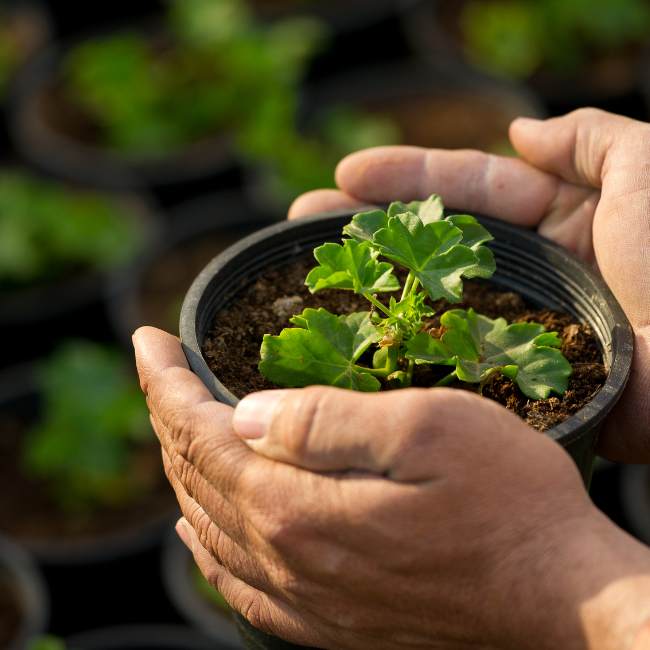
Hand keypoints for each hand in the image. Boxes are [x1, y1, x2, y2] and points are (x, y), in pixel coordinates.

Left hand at [134, 328, 649, 649]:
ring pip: (210, 528)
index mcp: (300, 508)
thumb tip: (246, 417)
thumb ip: (327, 422)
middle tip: (158, 370)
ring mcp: (307, 600)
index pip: (201, 435)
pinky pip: (239, 585)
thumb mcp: (426, 430)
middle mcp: (289, 562)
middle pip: (197, 480)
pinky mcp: (331, 621)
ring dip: (182, 471)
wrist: (560, 594)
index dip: (166, 383)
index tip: (147, 341)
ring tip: (173, 426)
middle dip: (167, 416)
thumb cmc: (507, 500)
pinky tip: (197, 529)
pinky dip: (206, 545)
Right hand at [290, 108, 649, 463]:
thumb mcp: (648, 170)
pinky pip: (447, 352)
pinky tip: (354, 336)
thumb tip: (520, 130)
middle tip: (302, 220)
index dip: (404, 177)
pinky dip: (401, 344)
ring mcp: (514, 323)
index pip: (467, 186)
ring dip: (372, 282)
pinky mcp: (510, 375)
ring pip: (430, 293)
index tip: (344, 175)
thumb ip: (590, 138)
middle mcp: (529, 268)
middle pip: (433, 239)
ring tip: (310, 271)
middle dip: (368, 225)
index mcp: (558, 217)